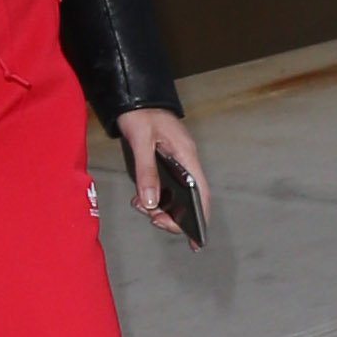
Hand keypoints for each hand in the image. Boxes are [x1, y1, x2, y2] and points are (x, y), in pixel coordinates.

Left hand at [118, 105, 210, 235]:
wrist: (134, 96)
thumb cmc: (141, 114)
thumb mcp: (142, 141)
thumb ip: (146, 172)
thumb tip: (151, 202)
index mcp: (187, 156)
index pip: (201, 193)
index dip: (201, 218)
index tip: (196, 239)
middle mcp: (185, 162)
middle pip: (188, 199)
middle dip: (173, 216)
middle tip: (155, 221)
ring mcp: (176, 163)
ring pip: (174, 195)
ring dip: (160, 207)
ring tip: (144, 209)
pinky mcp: (164, 163)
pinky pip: (164, 187)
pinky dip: (154, 197)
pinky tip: (141, 200)